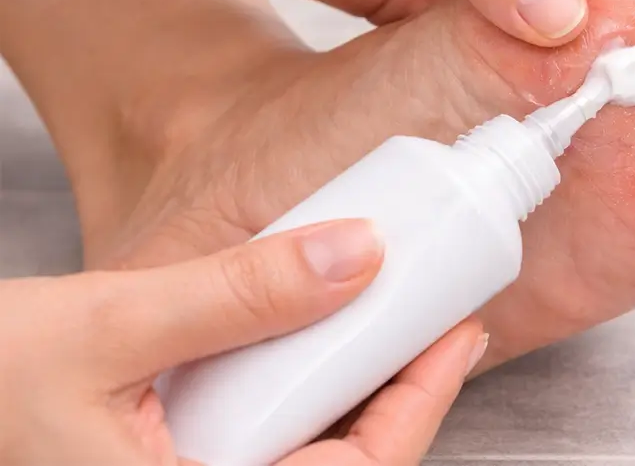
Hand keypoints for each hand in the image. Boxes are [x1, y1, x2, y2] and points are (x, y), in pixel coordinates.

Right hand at [0, 218, 485, 465]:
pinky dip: (308, 397)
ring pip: (314, 458)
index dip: (421, 408)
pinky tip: (318, 347)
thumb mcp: (111, 325)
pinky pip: (272, 445)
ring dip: (360, 397)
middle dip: (403, 399)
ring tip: (391, 325)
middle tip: (437, 324)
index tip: (456, 336)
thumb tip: (356, 255)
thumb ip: (238, 295)